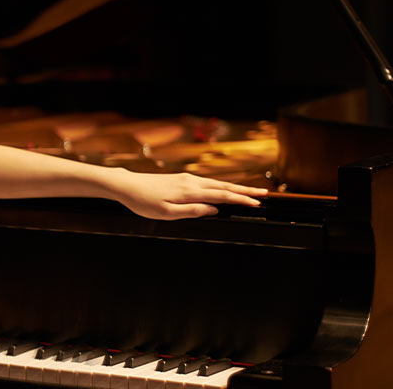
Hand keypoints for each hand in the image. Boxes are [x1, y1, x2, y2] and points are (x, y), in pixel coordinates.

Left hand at [112, 171, 266, 219]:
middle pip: (224, 187)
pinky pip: (207, 182)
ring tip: (251, 192)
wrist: (127, 185)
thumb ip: (191, 212)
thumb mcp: (166, 213)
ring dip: (236, 188)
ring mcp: (187, 179)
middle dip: (245, 191)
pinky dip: (222, 186)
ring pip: (217, 183)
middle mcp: (191, 182)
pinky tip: (226, 189)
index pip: (221, 196)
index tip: (257, 204)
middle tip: (264, 195)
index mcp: (190, 192)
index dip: (240, 200)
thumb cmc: (144, 202)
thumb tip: (214, 210)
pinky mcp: (182, 178)